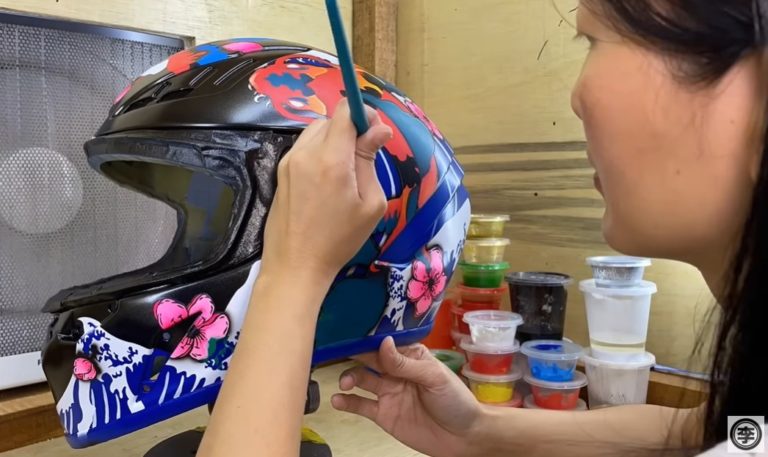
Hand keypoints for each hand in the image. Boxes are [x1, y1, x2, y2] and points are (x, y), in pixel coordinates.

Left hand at [259, 99, 392, 284]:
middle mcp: (305, 153)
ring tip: (345, 172)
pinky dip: (319, 153)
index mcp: (330, 159)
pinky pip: (304, 149)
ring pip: (315, 132)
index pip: (344, 112)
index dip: (363, 115)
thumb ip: (370, 161)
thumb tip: (379, 130)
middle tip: (364, 158)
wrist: (295, 266)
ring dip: (333, 141)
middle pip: (330, 120)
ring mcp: (288, 162)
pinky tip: (327, 182)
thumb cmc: (339, 240)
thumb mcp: (369, 204)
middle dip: (350, 130)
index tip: (375, 133)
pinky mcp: (280, 172)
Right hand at [331, 337, 484, 456]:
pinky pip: (361, 405)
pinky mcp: (382, 414)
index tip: (350, 331)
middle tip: (337, 353)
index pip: (387, 342)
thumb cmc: (455, 401)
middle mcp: (396, 371)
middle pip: (369, 359)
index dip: (369, 336)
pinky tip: (337, 400)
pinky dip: (346, 402)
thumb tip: (382, 342)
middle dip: (354, 355)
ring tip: (345, 383)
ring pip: (361, 379)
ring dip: (349, 377)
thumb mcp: (433, 377)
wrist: (463, 438)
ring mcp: (387, 392)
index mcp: (410, 356)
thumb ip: (405, 363)